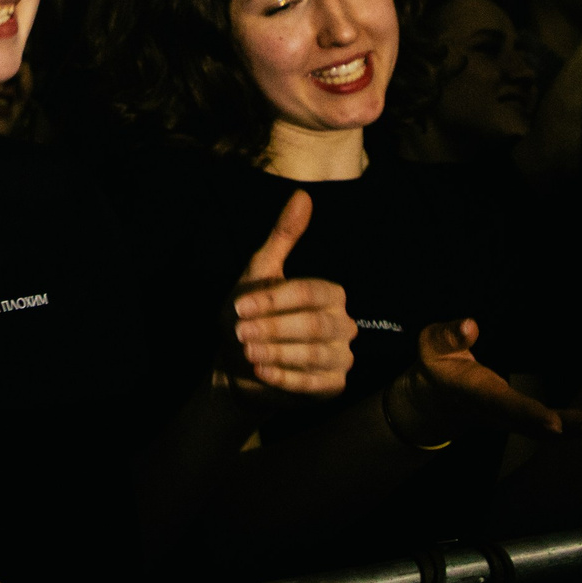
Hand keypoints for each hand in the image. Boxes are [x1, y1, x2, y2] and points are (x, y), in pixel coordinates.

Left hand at [226, 190, 355, 396]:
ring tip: (248, 351)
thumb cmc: (249, 316)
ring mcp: (342, 357)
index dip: (273, 299)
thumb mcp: (259, 274)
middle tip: (240, 332)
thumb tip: (302, 195)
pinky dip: (285, 378)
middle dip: (273, 328)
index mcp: (331, 293)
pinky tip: (261, 371)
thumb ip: (282, 237)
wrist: (237, 366)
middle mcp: (344, 324)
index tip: (239, 304)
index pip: (309, 292)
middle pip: (315, 324)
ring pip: (316, 354)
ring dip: (277, 352)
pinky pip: (315, 385)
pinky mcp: (333, 387)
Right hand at [392, 319, 581, 446]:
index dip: (529, 414)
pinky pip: (547, 430)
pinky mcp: (519, 421)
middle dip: (566, 427)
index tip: (555, 422)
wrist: (434, 401)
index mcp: (477, 393)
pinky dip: (573, 431)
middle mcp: (496, 412)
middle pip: (534, 424)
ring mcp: (509, 421)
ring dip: (576, 432)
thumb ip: (448, 336)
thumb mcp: (432, 345)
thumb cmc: (437, 367)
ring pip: (544, 432)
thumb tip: (469, 325)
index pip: (505, 405)